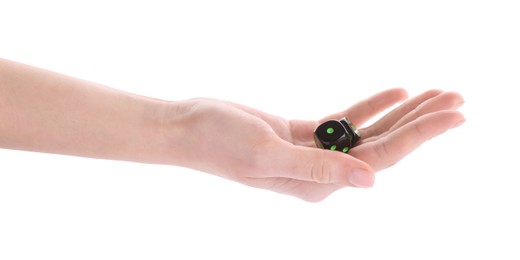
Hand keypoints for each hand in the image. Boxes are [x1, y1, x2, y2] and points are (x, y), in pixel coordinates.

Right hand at [165, 88, 464, 201]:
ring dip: (402, 112)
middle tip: (458, 99)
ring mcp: (313, 153)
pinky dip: (371, 106)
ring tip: (437, 93)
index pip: (380, 158)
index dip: (419, 134)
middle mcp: (321, 174)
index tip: (452, 113)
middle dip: (421, 122)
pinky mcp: (303, 134)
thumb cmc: (219, 142)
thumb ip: (318, 169)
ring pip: (368, 132)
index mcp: (317, 185)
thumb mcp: (268, 155)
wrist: (189, 128)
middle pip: (383, 145)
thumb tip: (370, 180)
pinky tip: (395, 92)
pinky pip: (345, 120)